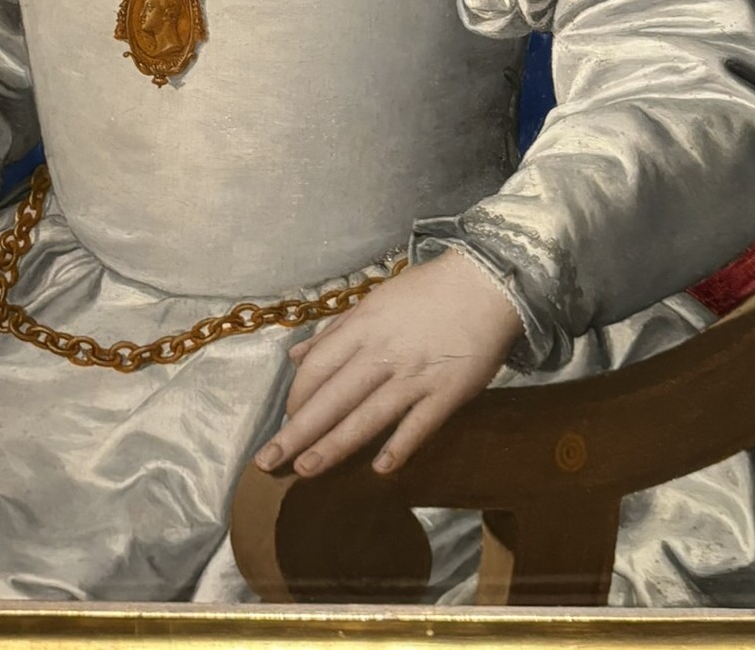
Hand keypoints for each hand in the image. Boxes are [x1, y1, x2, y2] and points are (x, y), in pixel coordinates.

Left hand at [255, 249, 523, 478]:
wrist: (485, 284)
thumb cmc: (427, 291)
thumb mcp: (375, 300)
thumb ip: (335, 332)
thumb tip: (296, 356)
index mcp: (363, 327)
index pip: (317, 368)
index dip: (296, 397)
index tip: (286, 418)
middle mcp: (382, 354)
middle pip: (332, 399)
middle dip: (297, 433)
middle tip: (269, 462)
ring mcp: (414, 376)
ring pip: (366, 417)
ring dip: (334, 446)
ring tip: (307, 470)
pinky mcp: (446, 393)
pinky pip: (418, 425)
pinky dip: (399, 447)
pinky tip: (380, 469)